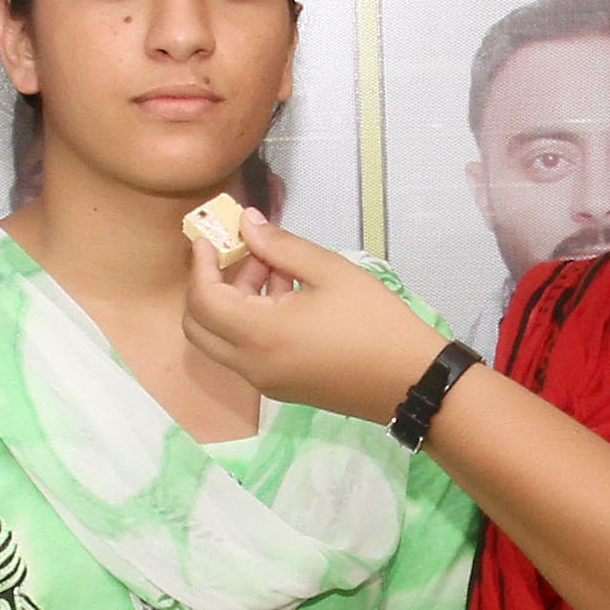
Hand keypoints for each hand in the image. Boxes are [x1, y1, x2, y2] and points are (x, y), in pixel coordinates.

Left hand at [179, 213, 446, 425]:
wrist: (412, 381)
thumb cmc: (375, 321)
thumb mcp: (330, 272)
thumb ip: (281, 246)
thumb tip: (248, 222)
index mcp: (259, 334)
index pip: (203, 298)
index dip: (201, 264)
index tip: (212, 237)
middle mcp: (251, 364)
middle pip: (198, 326)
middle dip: (208, 286)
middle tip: (236, 255)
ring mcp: (265, 380)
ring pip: (222, 340)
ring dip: (233, 303)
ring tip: (274, 267)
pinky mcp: (282, 388)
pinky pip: (246, 353)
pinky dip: (250, 323)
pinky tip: (288, 297)